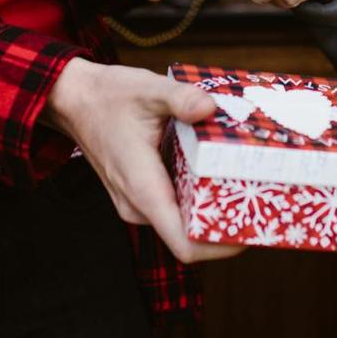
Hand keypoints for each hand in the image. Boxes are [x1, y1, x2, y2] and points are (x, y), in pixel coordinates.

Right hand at [45, 59, 245, 263]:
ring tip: (247, 184)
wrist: (73, 100)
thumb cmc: (107, 97)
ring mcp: (139, 203)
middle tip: (263, 199)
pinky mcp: (141, 194)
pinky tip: (218, 172)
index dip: (222, 247)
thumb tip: (208, 107)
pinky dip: (198, 196)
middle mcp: (139, 206)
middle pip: (191, 237)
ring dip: (213, 210)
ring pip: (184, 223)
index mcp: (143, 190)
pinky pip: (175, 207)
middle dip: (227, 224)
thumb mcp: (147, 90)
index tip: (253, 229)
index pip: (185, 244)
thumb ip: (179, 99)